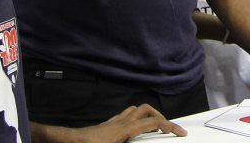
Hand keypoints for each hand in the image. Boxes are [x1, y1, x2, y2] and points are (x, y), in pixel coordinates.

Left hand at [70, 104, 186, 140]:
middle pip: (146, 109)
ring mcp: (113, 121)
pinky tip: (132, 130)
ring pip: (134, 110)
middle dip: (160, 116)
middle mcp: (121, 121)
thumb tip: (144, 141)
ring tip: (152, 127)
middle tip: (166, 128)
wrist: (69, 142)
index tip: (180, 132)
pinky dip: (133, 119)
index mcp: (126, 129)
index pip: (154, 123)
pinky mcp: (106, 124)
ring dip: (146, 115)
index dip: (170, 126)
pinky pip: (124, 116)